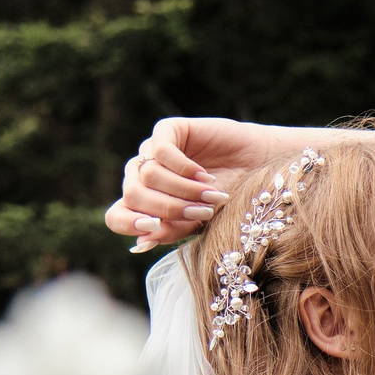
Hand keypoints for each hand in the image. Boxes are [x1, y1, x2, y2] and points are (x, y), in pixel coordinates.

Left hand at [105, 117, 303, 251]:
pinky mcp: (168, 130)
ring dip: (183, 190)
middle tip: (201, 213)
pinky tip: (205, 176)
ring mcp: (152, 151)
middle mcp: (142, 176)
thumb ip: (170, 231)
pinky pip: (161, 151)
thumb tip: (139, 244)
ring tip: (212, 195)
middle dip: (167, 208)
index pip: (115, 216)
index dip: (129, 223)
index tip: (154, 227)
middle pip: (131, 195)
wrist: (258, 168)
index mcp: (143, 203)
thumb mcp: (199, 223)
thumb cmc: (229, 198)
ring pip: (147, 175)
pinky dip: (184, 169)